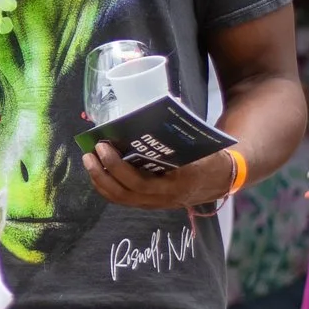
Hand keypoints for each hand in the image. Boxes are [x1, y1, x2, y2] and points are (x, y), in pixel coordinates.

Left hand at [83, 142, 239, 210]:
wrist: (220, 179)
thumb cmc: (206, 156)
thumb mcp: (197, 143)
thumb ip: (176, 131)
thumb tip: (161, 104)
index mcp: (175, 183)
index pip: (139, 182)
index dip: (117, 166)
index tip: (104, 146)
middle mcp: (163, 198)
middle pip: (124, 192)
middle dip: (103, 172)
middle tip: (90, 152)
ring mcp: (156, 204)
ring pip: (121, 199)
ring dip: (101, 181)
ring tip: (89, 160)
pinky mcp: (150, 203)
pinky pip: (124, 199)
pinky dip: (108, 186)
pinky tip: (98, 171)